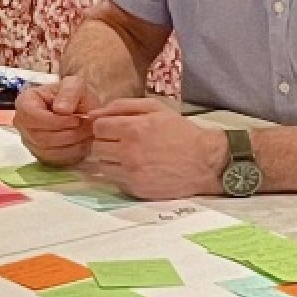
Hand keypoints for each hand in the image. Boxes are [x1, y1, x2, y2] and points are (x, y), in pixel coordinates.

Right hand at [14, 77, 96, 165]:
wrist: (78, 107)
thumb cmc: (73, 94)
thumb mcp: (75, 85)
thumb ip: (70, 92)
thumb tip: (61, 110)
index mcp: (25, 102)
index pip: (34, 118)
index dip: (58, 121)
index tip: (77, 118)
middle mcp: (22, 124)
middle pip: (42, 138)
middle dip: (68, 134)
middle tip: (88, 127)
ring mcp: (29, 142)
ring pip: (49, 152)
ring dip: (72, 145)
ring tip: (87, 134)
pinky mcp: (40, 155)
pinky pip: (54, 161)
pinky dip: (72, 154)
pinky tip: (82, 143)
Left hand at [85, 100, 226, 198]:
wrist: (204, 161)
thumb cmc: (179, 131)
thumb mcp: (155, 108)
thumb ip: (121, 106)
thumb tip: (93, 114)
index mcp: (132, 129)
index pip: (97, 127)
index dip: (106, 126)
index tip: (116, 129)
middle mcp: (128, 152)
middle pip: (96, 147)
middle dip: (107, 143)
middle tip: (123, 143)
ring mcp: (131, 174)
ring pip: (102, 166)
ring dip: (111, 160)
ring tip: (129, 156)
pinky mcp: (136, 190)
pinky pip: (115, 180)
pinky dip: (122, 174)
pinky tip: (137, 169)